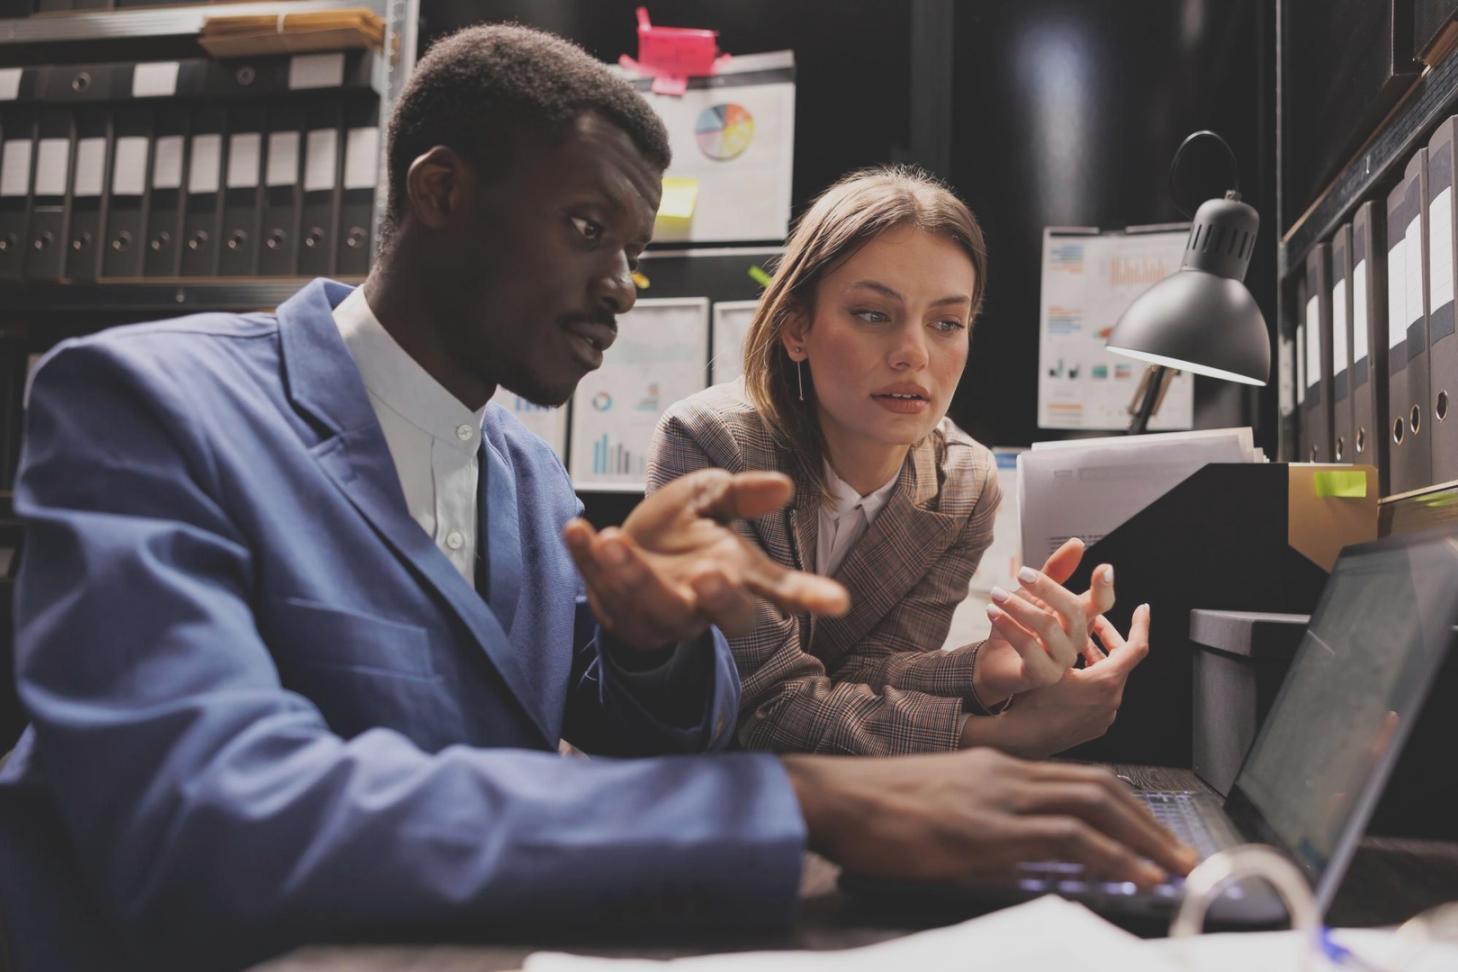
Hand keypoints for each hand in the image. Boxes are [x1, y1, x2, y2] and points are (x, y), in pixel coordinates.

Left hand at [563, 468, 849, 652]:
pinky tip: (574, 529)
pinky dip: (583, 557)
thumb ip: (740, 494)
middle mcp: (701, 603)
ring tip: (613, 539)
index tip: (837, 603)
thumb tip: (783, 485)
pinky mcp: (611, 609)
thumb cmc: (678, 530)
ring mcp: (656, 614)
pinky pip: (596, 585)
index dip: (807, 596)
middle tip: (709, 576)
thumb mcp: (709, 499)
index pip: (779, 590)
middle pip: (720, 614)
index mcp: (737, 577)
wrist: (623, 551)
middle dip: (716, 598)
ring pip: (650, 605)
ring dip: (631, 575)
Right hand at [784, 744, 1197, 887]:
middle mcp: (1007, 774)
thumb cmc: (874, 807)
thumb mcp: (941, 807)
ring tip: (1175, 869)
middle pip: (1100, 787)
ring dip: (1144, 838)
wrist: (833, 797)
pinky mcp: (985, 828)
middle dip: (1149, 822)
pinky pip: (1064, 836)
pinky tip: (1134, 874)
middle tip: (1183, 856)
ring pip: (1093, 805)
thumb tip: (1029, 859)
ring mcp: (998, 797)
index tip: (1154, 837)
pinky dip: (1109, 853)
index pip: (1079, 779)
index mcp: (997, 768)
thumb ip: (986, 823)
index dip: (1127, 808)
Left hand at [973, 538, 1115, 702]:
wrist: (994, 660)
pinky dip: (1009, 626)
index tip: (1104, 569)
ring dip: (1019, 607)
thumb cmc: (1018, 626)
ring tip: (996, 593)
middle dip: (1047, 588)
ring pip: (1049, 628)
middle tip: (1021, 574)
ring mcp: (1062, 661)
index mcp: (1078, 619)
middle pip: (1073, 611)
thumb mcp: (1033, 594)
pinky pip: (1029, 648)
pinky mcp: (1043, 675)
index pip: (1101, 604)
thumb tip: (1078, 543)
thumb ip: (1054, 571)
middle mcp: (1076, 640)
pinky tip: (993, 612)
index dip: (1104, 588)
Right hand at [975, 604, 1151, 758]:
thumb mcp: (1046, 660)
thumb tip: (1064, 607)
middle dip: (1108, 639)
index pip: (1136, 647)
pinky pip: (1101, 696)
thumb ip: (1062, 633)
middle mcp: (1111, 701)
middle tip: (1095, 624)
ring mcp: (1104, 716)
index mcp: (1105, 682)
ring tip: (1077, 645)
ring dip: (1097, 659)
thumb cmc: (1031, 702)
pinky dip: (1092, 679)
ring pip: (1109, 678)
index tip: (1142, 609)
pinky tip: (1071, 673)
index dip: (1140, 625)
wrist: (1021, 740)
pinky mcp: (1094, 726)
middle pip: (1121, 661)